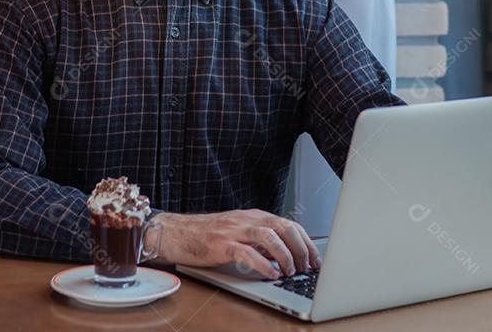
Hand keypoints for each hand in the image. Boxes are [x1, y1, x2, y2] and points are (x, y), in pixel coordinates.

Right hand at [151, 209, 319, 278]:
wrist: (175, 232)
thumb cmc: (205, 235)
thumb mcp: (238, 233)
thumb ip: (259, 241)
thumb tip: (285, 255)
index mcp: (253, 216)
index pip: (288, 224)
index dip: (306, 241)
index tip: (316, 258)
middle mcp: (246, 219)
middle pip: (284, 227)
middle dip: (301, 248)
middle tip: (308, 267)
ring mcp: (233, 230)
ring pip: (269, 236)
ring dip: (285, 255)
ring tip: (291, 271)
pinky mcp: (221, 244)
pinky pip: (247, 252)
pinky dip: (263, 264)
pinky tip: (271, 274)